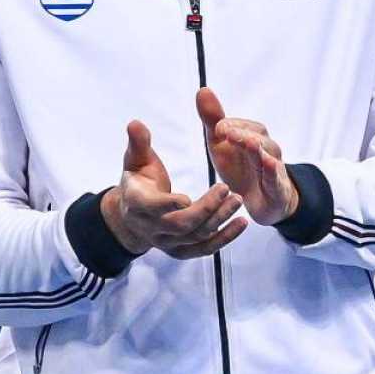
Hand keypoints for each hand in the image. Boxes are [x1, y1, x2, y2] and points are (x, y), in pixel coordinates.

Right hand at [101, 120, 246, 259]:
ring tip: (237, 199)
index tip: (187, 197)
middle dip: (205, 209)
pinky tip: (242, 223)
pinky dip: (225, 238)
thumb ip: (139, 143)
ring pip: (196, 236)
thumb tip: (135, 123)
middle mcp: (152, 228)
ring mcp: (168, 243)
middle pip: (181, 224)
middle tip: (225, 188)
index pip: (152, 208)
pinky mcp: (182, 251)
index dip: (168, 204)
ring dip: (219, 219)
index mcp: (138, 204)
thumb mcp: (136, 161)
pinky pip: (205, 249)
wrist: (133, 216)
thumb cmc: (139, 182)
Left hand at [197, 88, 296, 224]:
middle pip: (258, 138)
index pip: (244, 126)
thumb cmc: (241, 167)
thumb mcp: (221, 145)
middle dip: (243, 134)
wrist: (262, 199)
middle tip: (225, 130)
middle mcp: (267, 149)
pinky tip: (269, 165)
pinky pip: (277, 180)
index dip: (231, 126)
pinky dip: (274, 173)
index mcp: (253, 135)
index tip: (217, 128)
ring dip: (259, 150)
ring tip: (250, 143)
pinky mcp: (278, 188)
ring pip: (269, 157)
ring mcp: (275, 168)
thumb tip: (202, 89)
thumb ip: (213, 120)